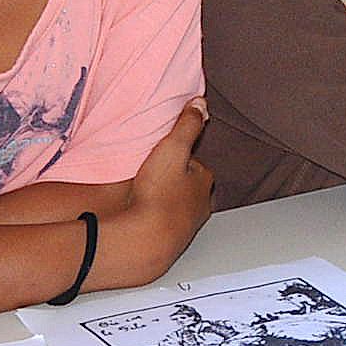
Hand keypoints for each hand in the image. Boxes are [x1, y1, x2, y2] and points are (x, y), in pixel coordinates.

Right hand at [97, 102, 211, 286]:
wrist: (145, 242)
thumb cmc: (158, 195)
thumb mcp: (172, 148)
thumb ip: (186, 125)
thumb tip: (200, 103)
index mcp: (204, 181)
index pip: (195, 162)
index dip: (179, 155)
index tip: (164, 153)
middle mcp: (200, 205)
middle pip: (188, 185)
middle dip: (174, 179)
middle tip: (153, 174)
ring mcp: (186, 226)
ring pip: (177, 206)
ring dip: (164, 200)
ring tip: (145, 193)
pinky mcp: (169, 242)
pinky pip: (163, 223)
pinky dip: (155, 218)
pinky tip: (141, 215)